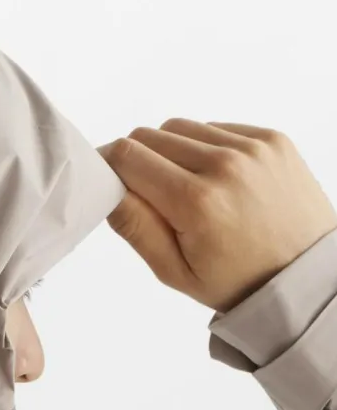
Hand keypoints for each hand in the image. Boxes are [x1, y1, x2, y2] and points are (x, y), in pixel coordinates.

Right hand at [97, 119, 336, 311]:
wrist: (305, 275)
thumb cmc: (237, 281)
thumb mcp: (174, 271)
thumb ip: (135, 227)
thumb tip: (104, 188)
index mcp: (195, 202)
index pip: (128, 156)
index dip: (107, 164)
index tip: (104, 180)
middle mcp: (224, 164)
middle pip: (149, 136)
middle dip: (136, 160)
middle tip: (145, 194)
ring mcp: (253, 147)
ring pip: (180, 128)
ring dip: (169, 152)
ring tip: (183, 188)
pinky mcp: (271, 138)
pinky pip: (215, 128)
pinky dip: (203, 148)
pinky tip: (213, 180)